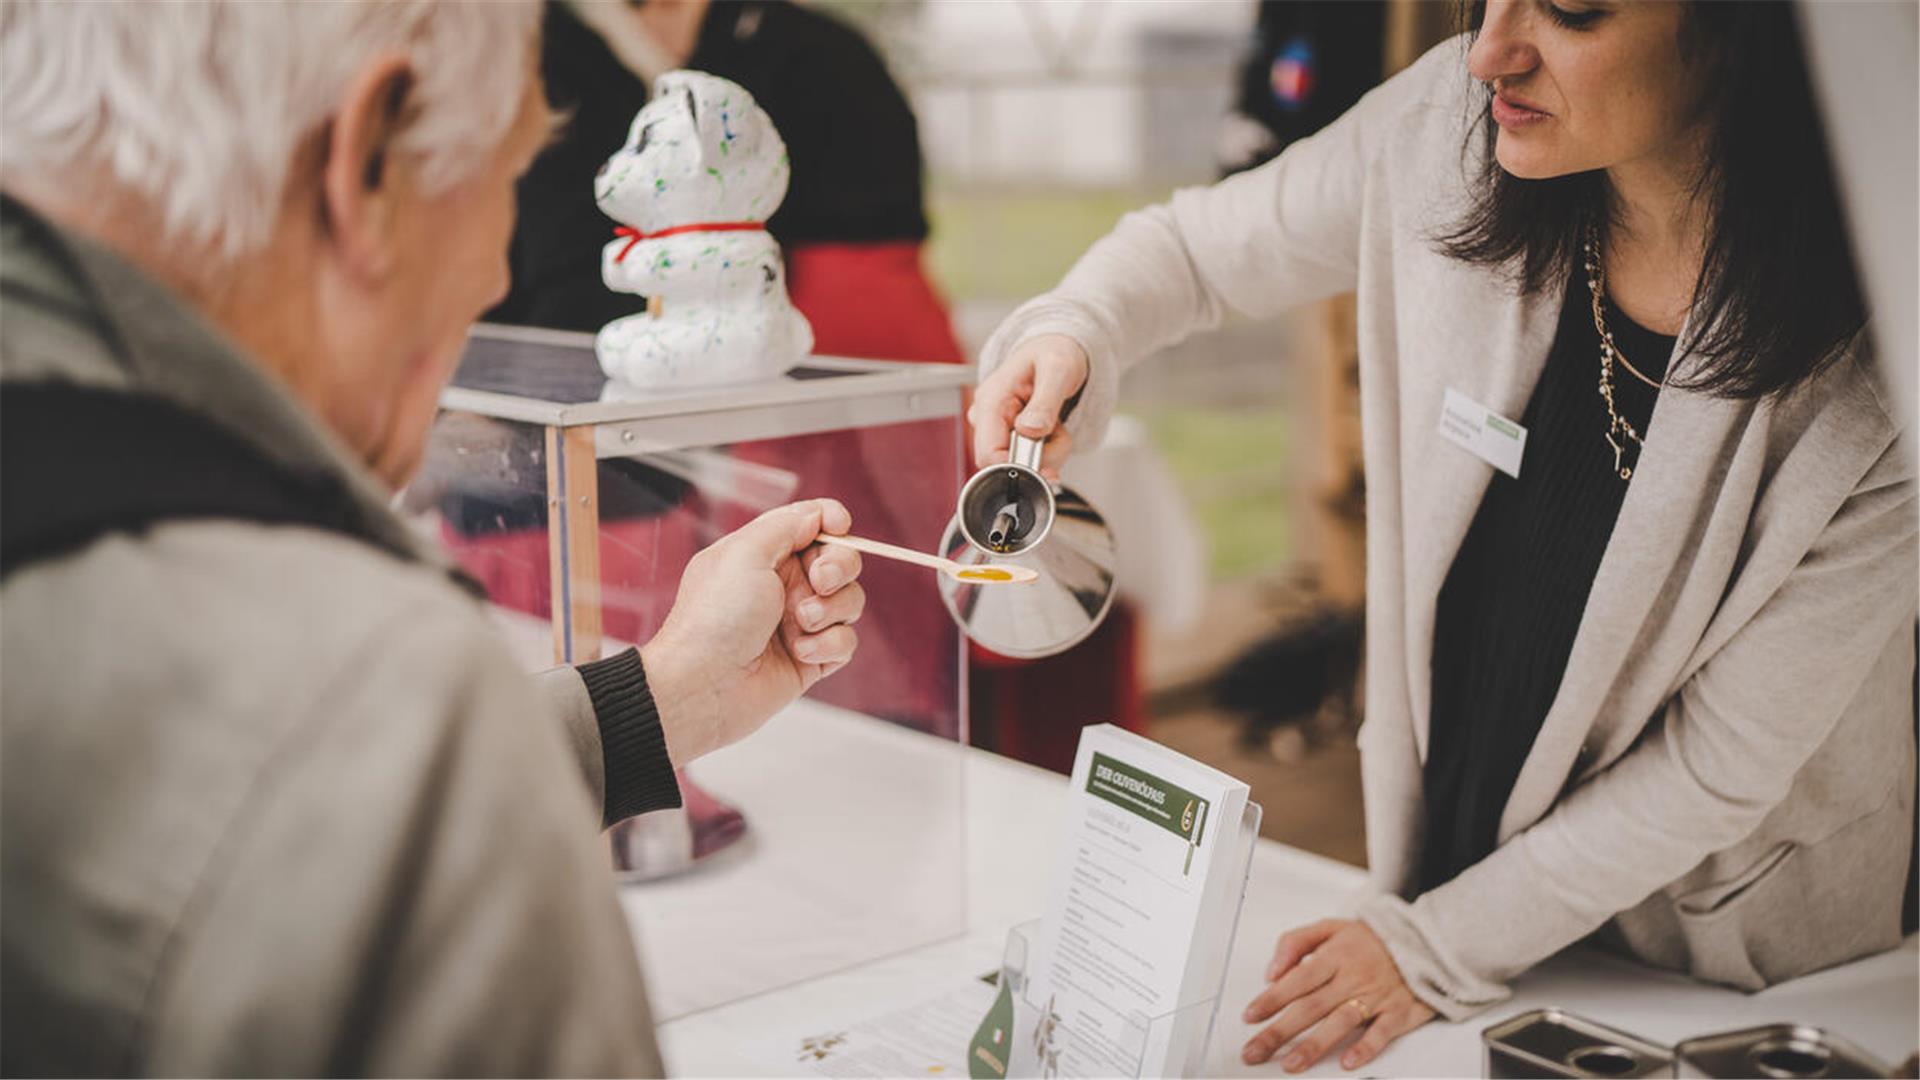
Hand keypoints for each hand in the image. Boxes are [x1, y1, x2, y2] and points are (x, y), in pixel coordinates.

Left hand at [639, 499, 863, 764]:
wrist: (704, 685)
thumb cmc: (716, 616)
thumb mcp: (746, 552)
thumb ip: (788, 525)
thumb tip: (821, 515)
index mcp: (764, 554)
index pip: (811, 525)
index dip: (831, 522)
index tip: (839, 527)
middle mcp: (783, 585)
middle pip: (841, 561)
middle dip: (839, 567)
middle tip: (820, 581)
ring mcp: (799, 622)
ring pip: (849, 601)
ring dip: (831, 609)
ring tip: (800, 623)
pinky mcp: (812, 658)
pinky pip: (845, 641)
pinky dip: (828, 644)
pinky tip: (799, 653)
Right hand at [968, 333, 1088, 480]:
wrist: (1057, 348)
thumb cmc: (1054, 352)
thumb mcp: (1057, 370)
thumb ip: (1045, 402)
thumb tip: (1030, 430)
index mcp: (990, 401)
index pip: (988, 454)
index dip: (1016, 466)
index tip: (1046, 464)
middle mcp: (988, 417)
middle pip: (1006, 464)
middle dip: (1040, 457)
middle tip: (1059, 432)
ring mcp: (998, 428)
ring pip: (1021, 465)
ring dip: (1049, 453)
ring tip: (1057, 425)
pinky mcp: (1010, 436)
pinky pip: (1030, 460)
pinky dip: (1049, 451)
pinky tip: (1052, 429)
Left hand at [1241, 919, 1435, 1072]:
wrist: (1426, 943)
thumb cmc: (1373, 939)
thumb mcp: (1331, 927)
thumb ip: (1296, 942)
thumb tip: (1273, 972)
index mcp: (1335, 955)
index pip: (1296, 980)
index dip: (1271, 999)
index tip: (1250, 1016)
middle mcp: (1353, 977)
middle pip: (1311, 1006)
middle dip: (1280, 1031)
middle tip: (1255, 1051)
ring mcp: (1376, 996)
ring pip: (1340, 1023)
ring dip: (1314, 1045)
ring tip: (1290, 1064)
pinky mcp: (1399, 1012)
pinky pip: (1381, 1033)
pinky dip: (1365, 1048)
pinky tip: (1347, 1062)